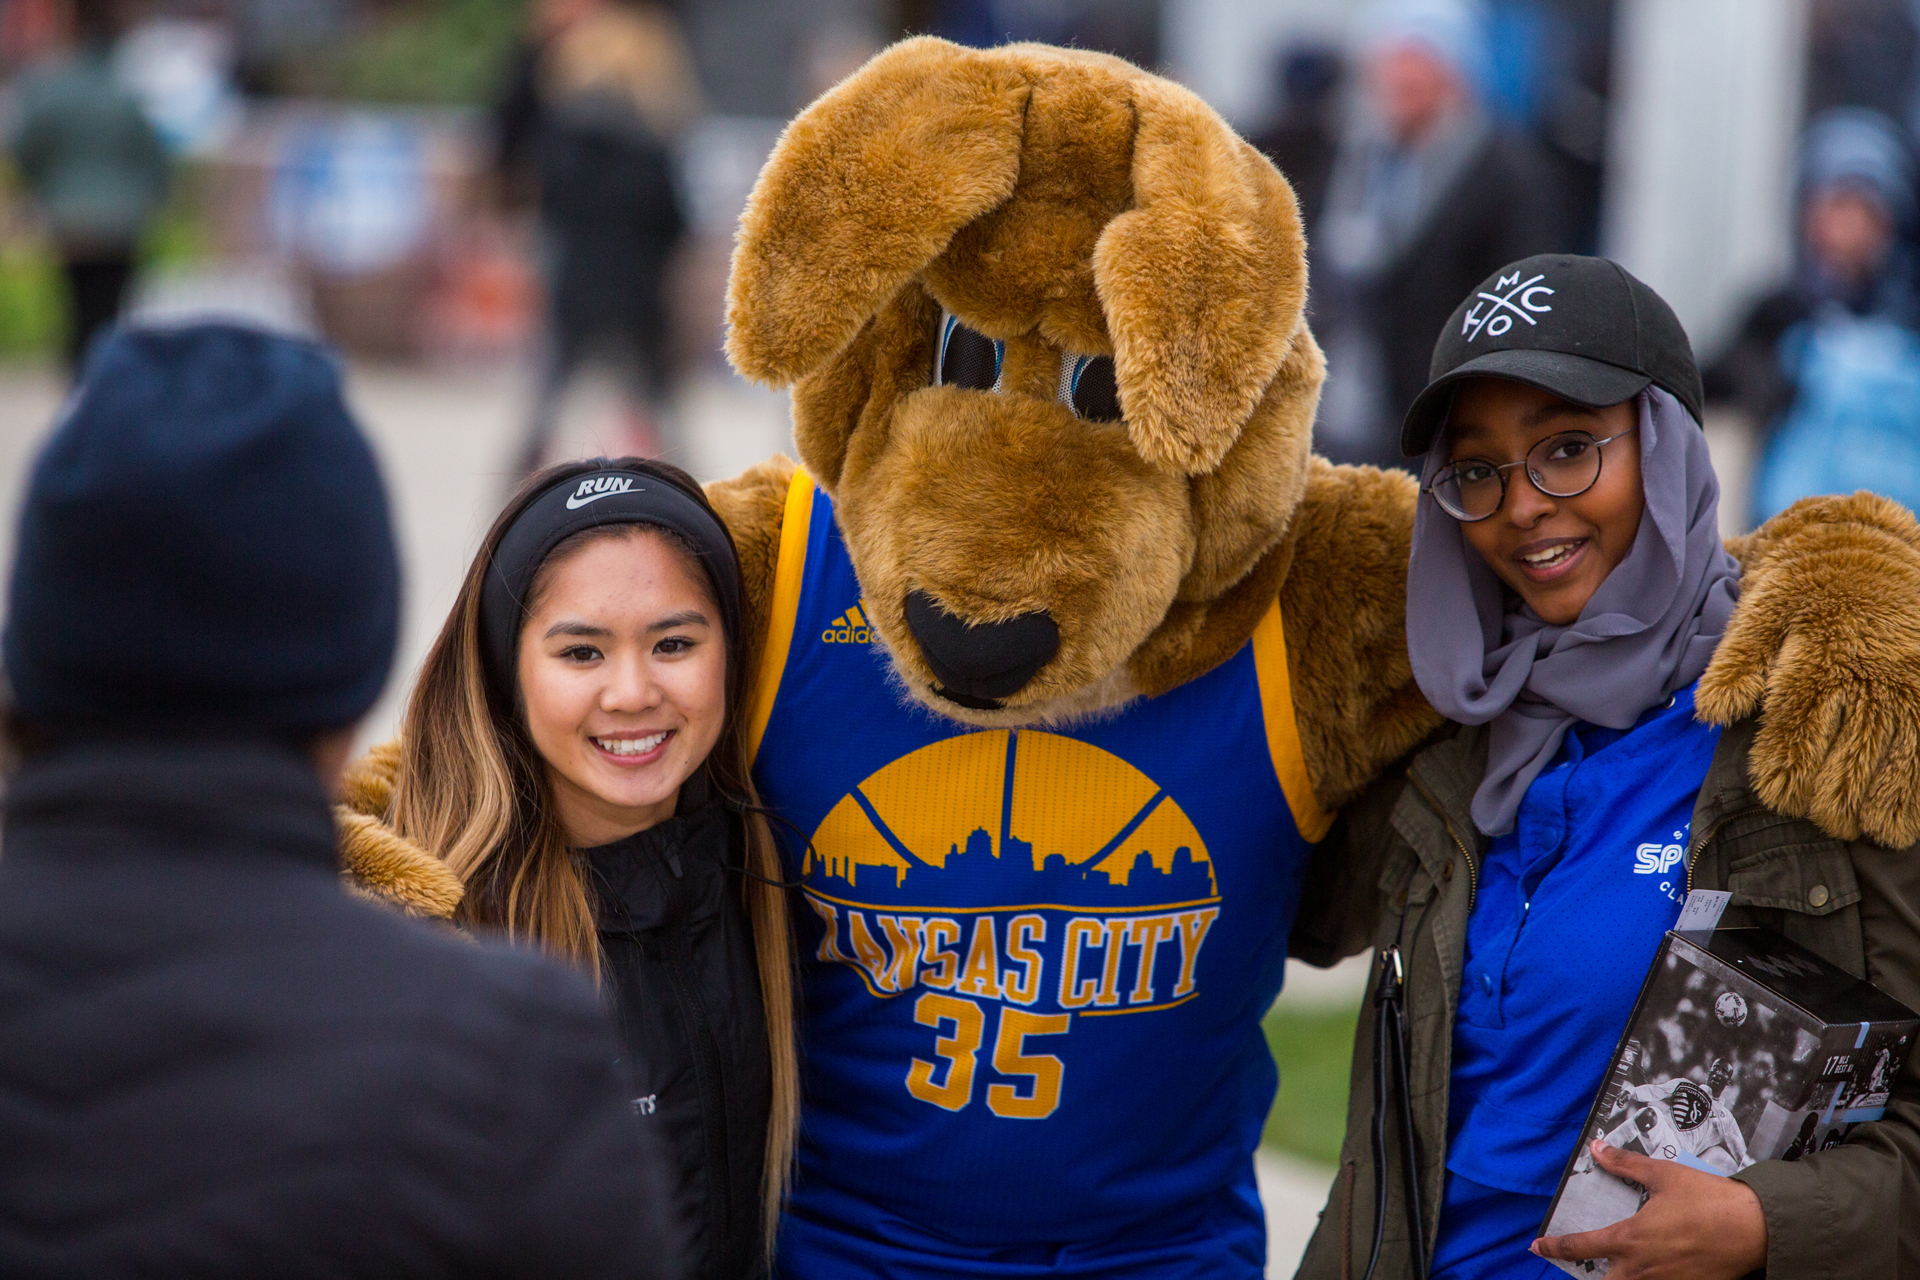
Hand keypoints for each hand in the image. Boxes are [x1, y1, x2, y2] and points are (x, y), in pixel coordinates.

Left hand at [1531, 1141, 1766, 1279]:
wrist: (1755, 1228)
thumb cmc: (1710, 1200)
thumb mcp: (1662, 1174)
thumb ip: (1625, 1163)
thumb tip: (1598, 1149)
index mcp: (1630, 1238)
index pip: (1580, 1247)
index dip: (1554, 1248)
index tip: (1538, 1247)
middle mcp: (1642, 1267)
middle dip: (1589, 1276)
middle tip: (1581, 1263)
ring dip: (1619, 1278)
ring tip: (1617, 1267)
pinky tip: (1653, 1269)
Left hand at [1699, 491, 1919, 847]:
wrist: (1857, 542)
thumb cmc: (1796, 590)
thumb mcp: (1757, 615)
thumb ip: (1736, 663)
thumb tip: (1712, 712)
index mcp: (1816, 653)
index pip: (1799, 722)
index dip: (1787, 766)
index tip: (1777, 799)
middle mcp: (1867, 668)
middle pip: (1852, 744)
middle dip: (1836, 792)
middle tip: (1823, 823)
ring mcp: (1905, 675)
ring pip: (1899, 747)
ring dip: (1885, 795)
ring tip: (1870, 833)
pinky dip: (1919, 779)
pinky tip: (1909, 815)